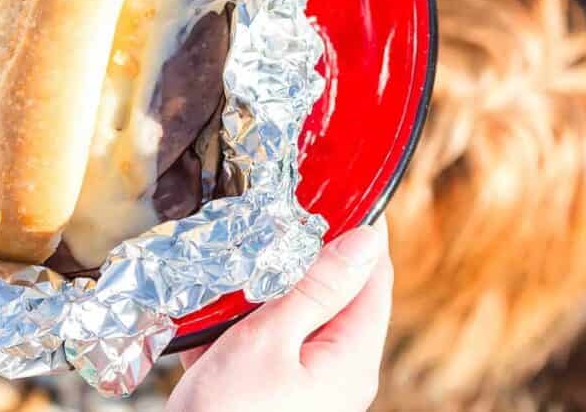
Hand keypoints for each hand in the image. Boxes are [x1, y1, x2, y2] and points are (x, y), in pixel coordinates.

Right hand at [166, 220, 391, 411]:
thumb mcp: (270, 339)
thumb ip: (318, 287)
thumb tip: (367, 240)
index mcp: (351, 356)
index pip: (374, 276)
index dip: (358, 232)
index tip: (332, 194)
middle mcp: (340, 371)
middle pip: (333, 293)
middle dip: (296, 260)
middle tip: (265, 229)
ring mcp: (310, 384)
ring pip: (295, 315)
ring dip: (262, 293)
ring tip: (228, 278)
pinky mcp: (279, 393)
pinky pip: (270, 343)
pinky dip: (243, 326)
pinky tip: (211, 324)